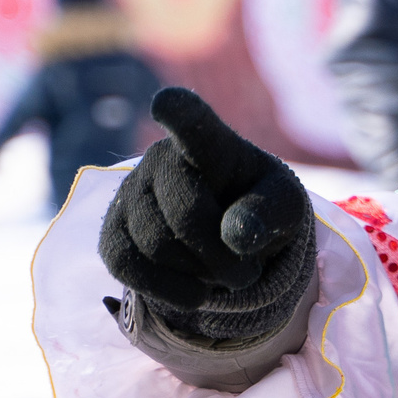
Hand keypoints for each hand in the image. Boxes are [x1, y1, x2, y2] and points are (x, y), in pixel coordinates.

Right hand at [98, 88, 311, 329]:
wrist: (229, 237)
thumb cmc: (259, 206)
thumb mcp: (285, 207)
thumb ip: (269, 214)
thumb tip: (234, 236)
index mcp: (210, 143)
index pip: (192, 121)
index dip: (179, 113)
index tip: (166, 103)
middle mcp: (160, 158)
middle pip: (185, 214)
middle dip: (221, 256)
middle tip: (247, 274)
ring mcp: (129, 192)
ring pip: (154, 245)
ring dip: (197, 275)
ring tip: (221, 274)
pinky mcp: (111, 229)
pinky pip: (123, 263)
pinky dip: (164, 289)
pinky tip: (194, 294)